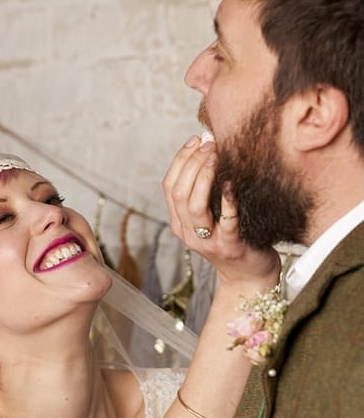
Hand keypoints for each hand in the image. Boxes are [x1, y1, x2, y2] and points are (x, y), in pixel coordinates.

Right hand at [162, 136, 279, 289]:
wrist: (248, 277)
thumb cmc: (234, 239)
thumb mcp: (211, 217)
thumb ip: (205, 192)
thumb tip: (209, 149)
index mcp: (180, 223)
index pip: (169, 186)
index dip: (180, 160)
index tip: (196, 140)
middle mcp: (188, 233)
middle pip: (179, 193)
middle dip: (192, 163)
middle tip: (210, 144)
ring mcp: (207, 242)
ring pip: (194, 206)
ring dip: (204, 177)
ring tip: (217, 157)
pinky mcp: (229, 247)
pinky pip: (226, 221)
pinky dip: (228, 200)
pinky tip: (232, 182)